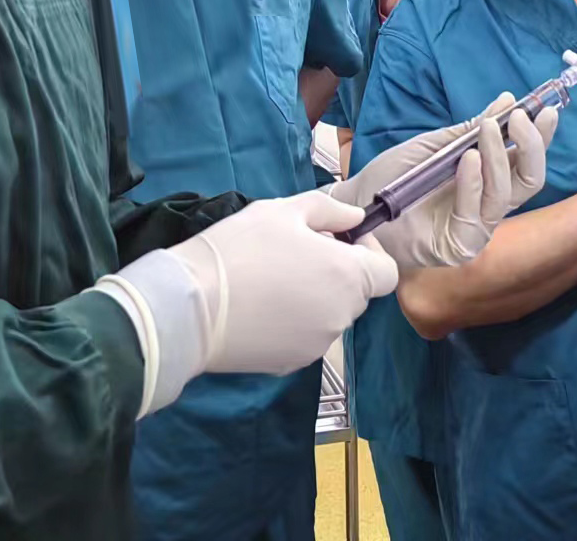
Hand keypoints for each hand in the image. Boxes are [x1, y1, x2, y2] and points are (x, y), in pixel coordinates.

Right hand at [170, 191, 397, 374]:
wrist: (190, 307)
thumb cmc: (241, 249)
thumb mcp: (284, 211)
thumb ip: (331, 212)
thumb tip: (355, 219)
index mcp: (349, 276)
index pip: (386, 272)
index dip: (369, 251)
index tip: (339, 239)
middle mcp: (342, 316)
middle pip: (356, 293)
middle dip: (336, 271)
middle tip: (295, 253)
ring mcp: (318, 346)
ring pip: (329, 315)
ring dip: (314, 297)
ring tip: (272, 279)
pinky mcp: (290, 365)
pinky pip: (305, 337)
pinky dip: (293, 322)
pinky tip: (259, 307)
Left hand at [332, 94, 558, 266]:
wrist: (356, 201)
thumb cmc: (393, 176)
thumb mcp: (436, 145)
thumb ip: (470, 130)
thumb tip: (507, 101)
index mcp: (486, 183)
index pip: (525, 163)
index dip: (540, 138)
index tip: (545, 110)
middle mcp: (487, 207)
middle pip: (529, 182)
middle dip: (530, 146)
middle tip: (518, 118)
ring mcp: (475, 230)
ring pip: (506, 195)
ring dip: (499, 156)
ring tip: (487, 129)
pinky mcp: (457, 247)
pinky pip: (475, 215)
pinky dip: (474, 183)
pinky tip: (468, 161)